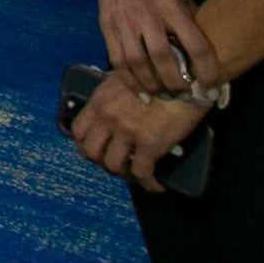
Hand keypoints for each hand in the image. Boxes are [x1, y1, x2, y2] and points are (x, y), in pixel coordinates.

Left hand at [68, 71, 209, 191]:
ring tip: (134, 175)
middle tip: (116, 166)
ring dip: (123, 175)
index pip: (78, 131)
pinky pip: (142, 173)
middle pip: (91, 152)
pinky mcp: (150, 144)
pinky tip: (155, 185)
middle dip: (101, 163)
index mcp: (100, 101)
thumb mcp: (124, 79)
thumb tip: (109, 109)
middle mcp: (108, 117)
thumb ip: (111, 96)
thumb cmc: (157, 76)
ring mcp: (127, 132)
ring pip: (113, 166)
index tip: (96, 152)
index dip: (85, 146)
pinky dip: (148, 184)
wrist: (185, 80)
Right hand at [95, 0, 221, 98]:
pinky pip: (119, 61)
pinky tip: (143, 93)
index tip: (211, 89)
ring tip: (165, 96)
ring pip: (138, 63)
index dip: (207, 71)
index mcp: (172, 7)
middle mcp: (147, 14)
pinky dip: (131, 82)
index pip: (195, 45)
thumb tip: (212, 56)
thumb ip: (192, 24)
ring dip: (153, 86)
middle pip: (163, 59)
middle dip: (176, 84)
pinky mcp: (107, 28)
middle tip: (185, 96)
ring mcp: (124, 21)